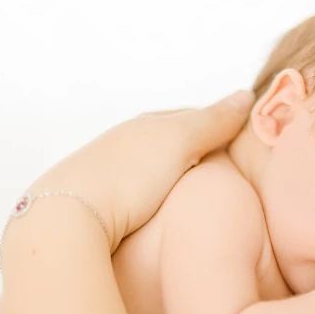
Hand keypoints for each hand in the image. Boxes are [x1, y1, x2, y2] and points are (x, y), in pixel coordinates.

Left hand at [21, 92, 253, 252]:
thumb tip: (247, 95)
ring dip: (174, 176)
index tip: (241, 141)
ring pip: (152, 168)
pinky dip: (155, 196)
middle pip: (169, 142)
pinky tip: (161, 213)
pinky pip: (137, 193)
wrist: (67, 218)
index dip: (218, 126)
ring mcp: (108, 173)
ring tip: (198, 195)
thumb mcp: (180, 142)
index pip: (190, 117)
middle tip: (226, 170)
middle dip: (196, 150)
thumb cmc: (128, 176)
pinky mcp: (98, 204)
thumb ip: (214, 121)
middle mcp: (124, 143)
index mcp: (145, 125)